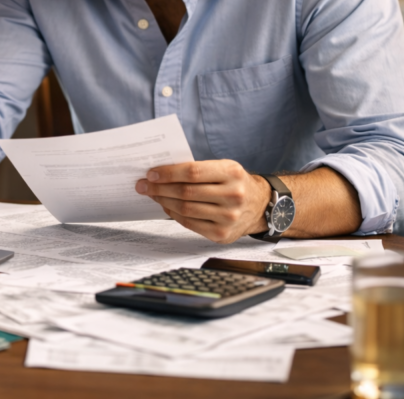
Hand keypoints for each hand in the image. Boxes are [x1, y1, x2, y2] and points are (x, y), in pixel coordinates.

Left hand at [135, 160, 271, 242]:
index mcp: (232, 173)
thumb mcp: (223, 168)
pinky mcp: (222, 235)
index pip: (192, 172)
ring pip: (185, 209)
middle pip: (185, 192)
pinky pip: (189, 224)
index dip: (168, 173)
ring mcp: (229, 218)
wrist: (260, 206)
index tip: (151, 173)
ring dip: (163, 201)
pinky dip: (173, 214)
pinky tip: (166, 206)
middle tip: (143, 185)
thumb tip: (161, 173)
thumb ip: (197, 169)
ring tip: (152, 195)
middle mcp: (233, 195)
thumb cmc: (235, 183)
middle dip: (159, 188)